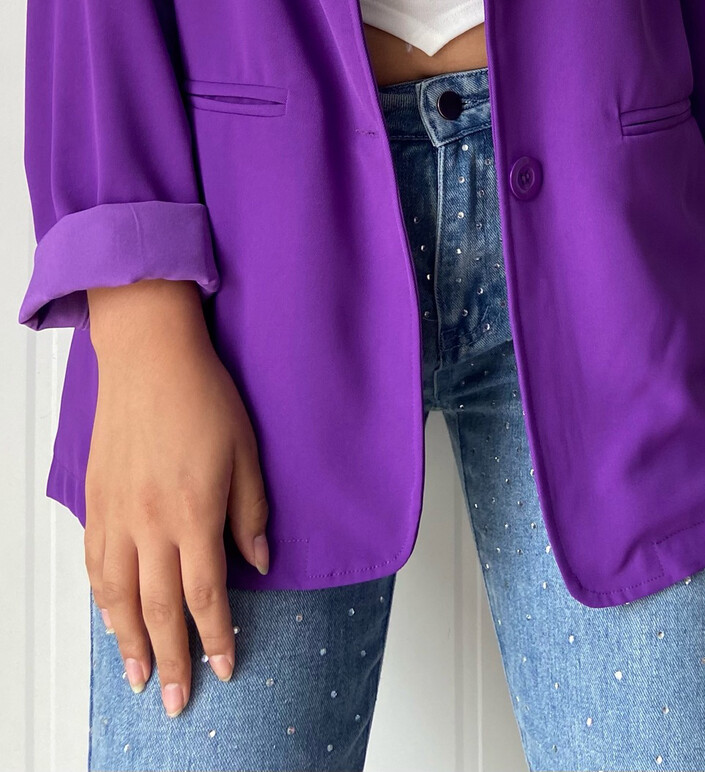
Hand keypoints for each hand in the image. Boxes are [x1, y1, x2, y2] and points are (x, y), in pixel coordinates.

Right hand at [84, 278, 270, 716]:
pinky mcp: (97, 502)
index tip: (224, 668)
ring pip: (119, 597)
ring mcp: (118, 515)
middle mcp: (151, 523)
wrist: (150, 358)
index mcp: (195, 512)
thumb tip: (256, 562)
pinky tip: (111, 619)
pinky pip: (96, 566)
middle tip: (177, 699)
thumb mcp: (247, 452)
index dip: (216, 637)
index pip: (206, 595)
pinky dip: (103, 602)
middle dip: (172, 659)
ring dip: (129, 642)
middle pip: (160, 609)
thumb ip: (251, 512)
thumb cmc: (204, 396)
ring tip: (139, 676)